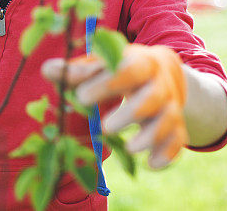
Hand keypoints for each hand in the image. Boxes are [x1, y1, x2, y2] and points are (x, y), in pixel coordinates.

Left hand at [41, 44, 187, 168]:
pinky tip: (150, 165)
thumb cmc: (121, 67)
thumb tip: (48, 70)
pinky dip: (167, 154)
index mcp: (140, 62)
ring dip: (149, 137)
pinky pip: (178, 140)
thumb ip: (77, 69)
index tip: (81, 96)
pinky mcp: (177, 125)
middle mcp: (160, 84)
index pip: (127, 70)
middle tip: (104, 127)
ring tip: (127, 149)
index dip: (106, 83)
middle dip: (130, 113)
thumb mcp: (103, 63)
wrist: (163, 71)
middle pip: (152, 98)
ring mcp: (171, 105)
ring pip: (168, 120)